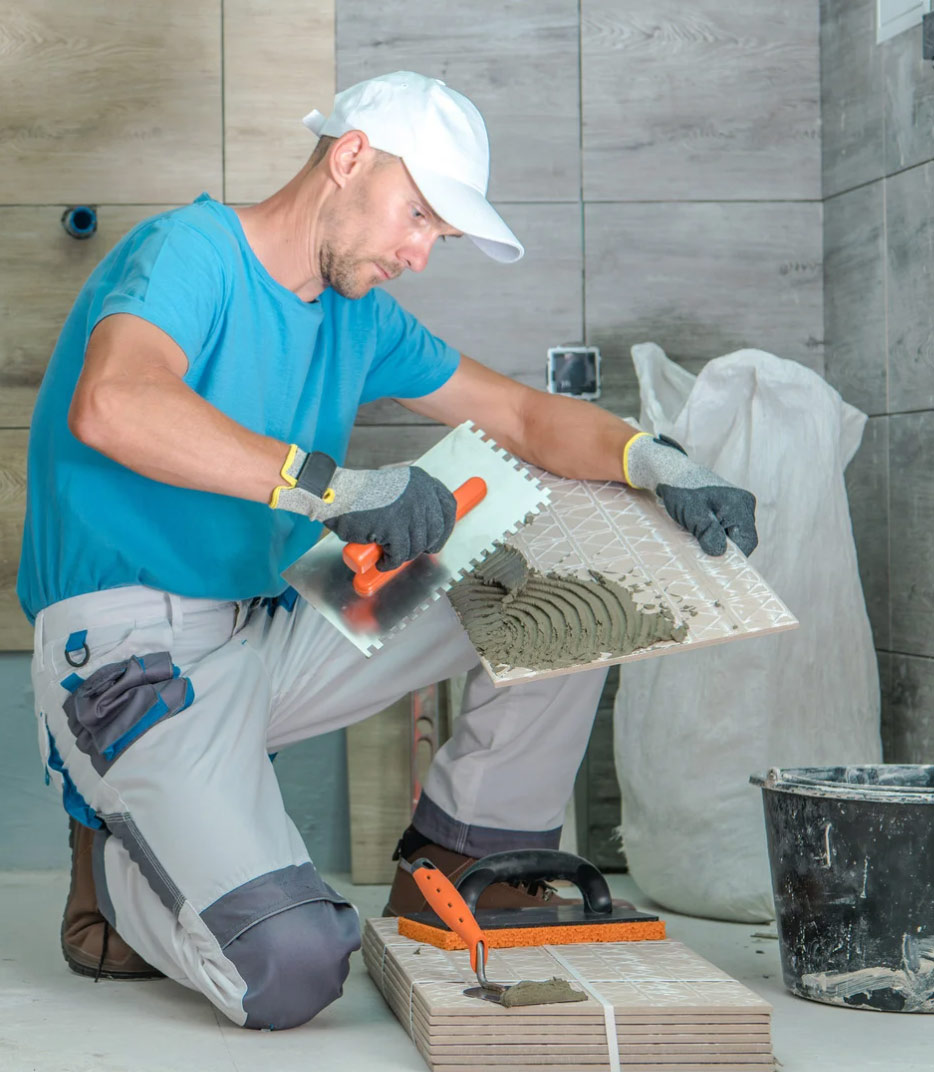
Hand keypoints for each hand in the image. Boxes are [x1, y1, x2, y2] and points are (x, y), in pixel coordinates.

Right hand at [322, 464, 455, 569]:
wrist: (337, 494)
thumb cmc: (361, 495)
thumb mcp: (397, 488)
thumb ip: (415, 501)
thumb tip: (432, 528)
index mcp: (422, 481)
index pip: (449, 506)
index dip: (446, 527)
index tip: (438, 539)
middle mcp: (420, 493)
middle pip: (436, 530)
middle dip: (425, 546)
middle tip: (409, 551)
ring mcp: (409, 509)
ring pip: (417, 545)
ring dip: (403, 555)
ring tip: (388, 553)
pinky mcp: (394, 526)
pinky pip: (399, 554)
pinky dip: (390, 562)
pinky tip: (381, 561)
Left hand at [624, 433, 757, 556]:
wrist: (671, 472)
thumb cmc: (680, 489)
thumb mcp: (693, 513)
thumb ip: (708, 533)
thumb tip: (720, 553)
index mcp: (741, 505)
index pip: (747, 541)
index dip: (732, 556)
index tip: (713, 563)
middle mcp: (745, 503)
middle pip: (741, 538)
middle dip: (722, 547)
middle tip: (700, 550)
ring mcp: (738, 504)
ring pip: (732, 534)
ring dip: (716, 540)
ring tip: (696, 536)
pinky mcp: (729, 506)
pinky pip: (726, 527)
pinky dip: (714, 533)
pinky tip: (698, 531)